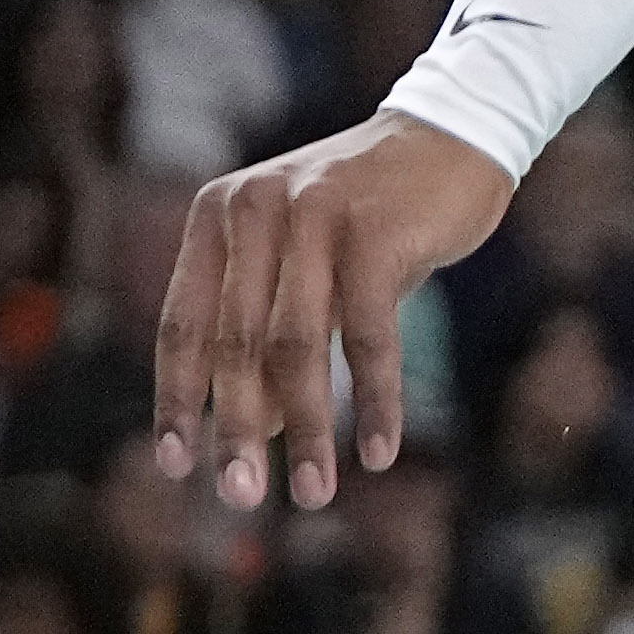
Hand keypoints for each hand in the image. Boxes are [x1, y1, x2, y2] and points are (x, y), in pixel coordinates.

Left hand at [153, 111, 516, 508]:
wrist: (457, 134)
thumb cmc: (373, 213)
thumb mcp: (306, 262)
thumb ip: (270, 329)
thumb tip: (252, 434)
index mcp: (220, 215)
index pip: (183, 325)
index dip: (178, 401)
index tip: (177, 467)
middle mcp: (255, 209)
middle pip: (235, 345)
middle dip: (238, 432)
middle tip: (241, 499)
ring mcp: (313, 215)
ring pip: (295, 347)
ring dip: (305, 430)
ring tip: (313, 493)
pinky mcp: (374, 232)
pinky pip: (367, 336)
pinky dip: (374, 401)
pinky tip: (378, 451)